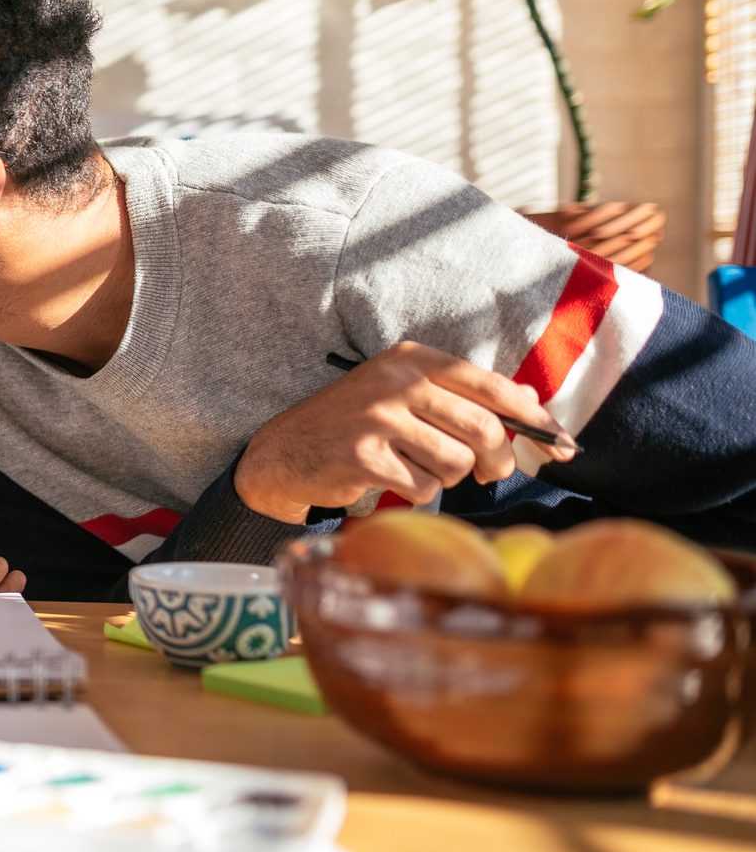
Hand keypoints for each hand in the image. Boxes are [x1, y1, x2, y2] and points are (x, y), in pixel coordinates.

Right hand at [236, 341, 572, 523]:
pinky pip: (422, 487)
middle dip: (496, 460)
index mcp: (412, 358)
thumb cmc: (356, 424)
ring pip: (455, 462)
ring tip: (416, 469)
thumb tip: (533, 405)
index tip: (564, 443)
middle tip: (489, 473)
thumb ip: (462, 397)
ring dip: (446, 477)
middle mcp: (396, 381)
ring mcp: (378, 417)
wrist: (286, 451)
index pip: (491, 386)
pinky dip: (415, 493)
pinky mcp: (364, 456)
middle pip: (483, 428)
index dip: (534, 418)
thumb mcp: (404, 394)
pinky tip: (389, 480)